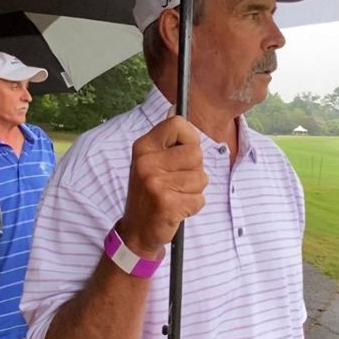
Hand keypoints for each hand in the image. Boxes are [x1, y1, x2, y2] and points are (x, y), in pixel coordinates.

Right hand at [119, 116, 206, 256]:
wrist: (137, 230)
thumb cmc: (150, 193)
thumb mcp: (150, 161)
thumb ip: (167, 139)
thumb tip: (177, 108)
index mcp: (143, 147)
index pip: (178, 124)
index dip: (190, 138)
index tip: (183, 154)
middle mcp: (147, 162)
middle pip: (196, 152)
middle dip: (195, 169)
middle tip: (177, 181)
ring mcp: (156, 183)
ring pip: (201, 177)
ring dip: (194, 190)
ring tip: (176, 195)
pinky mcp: (167, 204)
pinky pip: (199, 199)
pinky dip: (193, 206)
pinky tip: (177, 209)